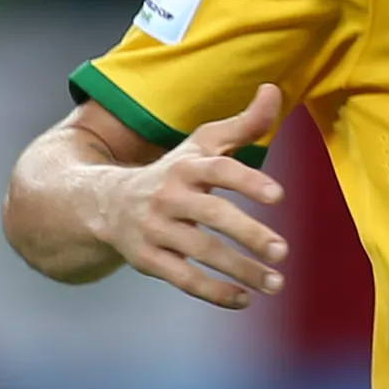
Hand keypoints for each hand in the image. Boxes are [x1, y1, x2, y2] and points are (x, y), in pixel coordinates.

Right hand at [95, 83, 290, 310]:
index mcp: (185, 166)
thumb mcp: (201, 146)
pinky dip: (214, 292)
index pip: (218, 169)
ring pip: (200, 252)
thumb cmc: (172, 173)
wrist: (105, 204)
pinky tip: (244, 300)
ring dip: (240, 270)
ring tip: (277, 283)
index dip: (248, 180)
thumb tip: (275, 89)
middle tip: (283, 251)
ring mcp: (155, 230)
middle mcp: (168, 196)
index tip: (280, 196)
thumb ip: (243, 124)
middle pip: (211, 215)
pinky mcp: (148, 260)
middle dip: (248, 234)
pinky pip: (182, 279)